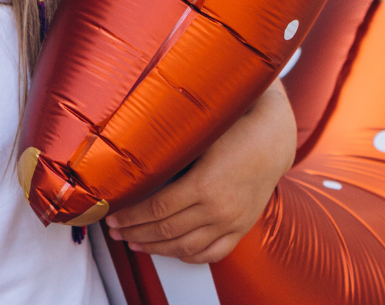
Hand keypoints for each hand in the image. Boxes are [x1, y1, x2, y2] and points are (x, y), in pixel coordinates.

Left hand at [104, 80, 295, 263]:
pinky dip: (189, 255)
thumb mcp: (199, 137)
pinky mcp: (241, 228)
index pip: (157, 209)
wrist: (272, 139)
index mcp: (203, 185)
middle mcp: (218, 210)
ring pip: (186, 247)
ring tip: (134, 243)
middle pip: (167, 230)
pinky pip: (212, 253)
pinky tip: (171, 251)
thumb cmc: (232, 129)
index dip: (131, 215)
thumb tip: (133, 157)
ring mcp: (231, 223)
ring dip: (156, 248)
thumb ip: (170, 152)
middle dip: (136, 232)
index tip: (112, 215)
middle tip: (114, 231)